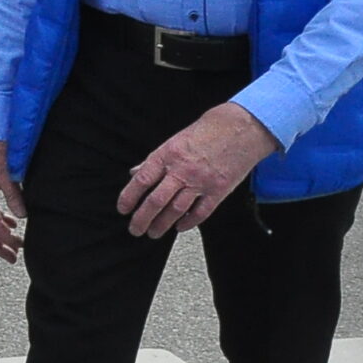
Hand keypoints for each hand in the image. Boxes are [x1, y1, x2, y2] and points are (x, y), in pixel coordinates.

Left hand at [118, 102, 278, 237]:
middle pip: (156, 201)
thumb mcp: (173, 141)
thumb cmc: (206, 132)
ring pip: (176, 210)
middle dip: (142, 219)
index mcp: (167, 155)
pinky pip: (201, 212)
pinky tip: (179, 227)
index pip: (141, 180)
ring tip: (153, 233)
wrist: (240, 129)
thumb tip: (135, 173)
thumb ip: (154, 160)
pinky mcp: (219, 190)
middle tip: (135, 229)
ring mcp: (201, 182)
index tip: (123, 209)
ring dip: (162, 224)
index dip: (129, 198)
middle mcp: (182, 170)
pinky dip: (188, 223)